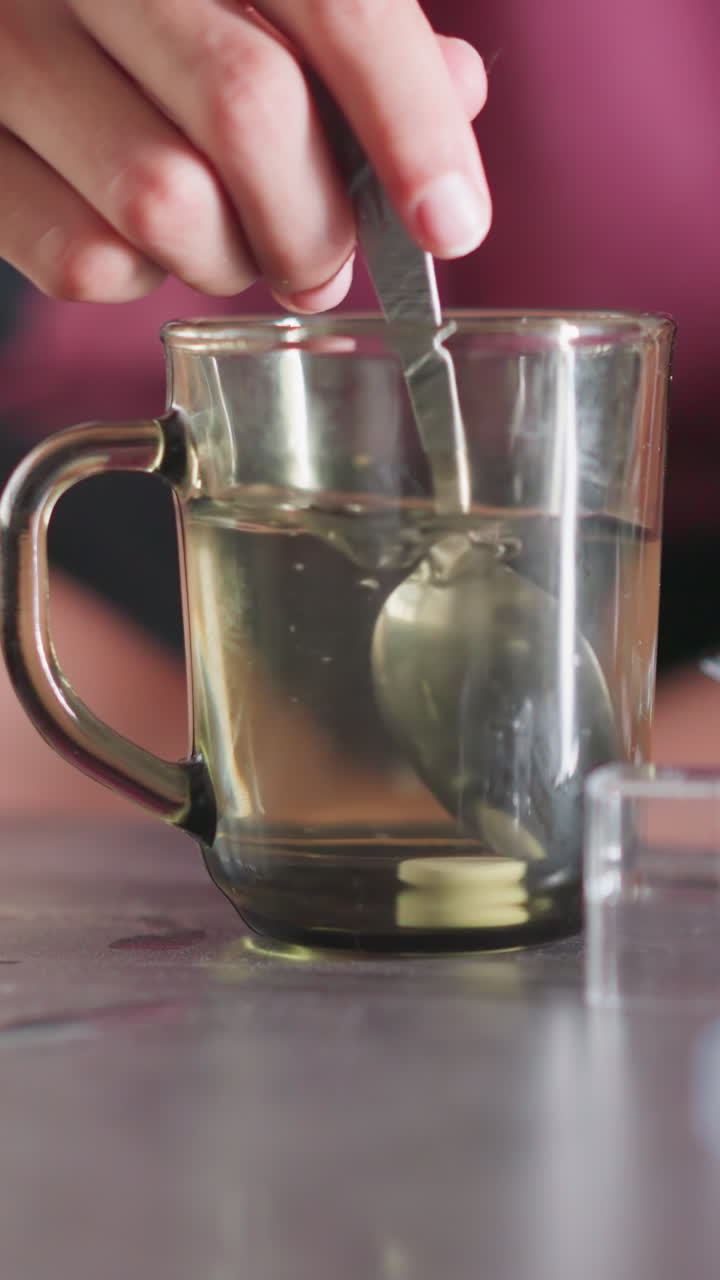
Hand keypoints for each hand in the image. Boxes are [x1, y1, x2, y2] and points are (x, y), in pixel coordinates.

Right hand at [0, 0, 489, 307]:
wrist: (9, 15)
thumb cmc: (153, 17)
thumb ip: (354, 31)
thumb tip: (455, 91)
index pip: (334, 3)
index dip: (408, 121)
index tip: (451, 224)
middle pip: (250, 111)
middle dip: (315, 224)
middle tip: (322, 263)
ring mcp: (8, 46)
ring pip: (165, 204)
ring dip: (226, 261)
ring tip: (226, 243)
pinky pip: (86, 260)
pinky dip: (140, 278)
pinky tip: (137, 237)